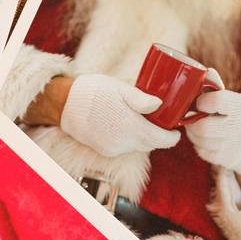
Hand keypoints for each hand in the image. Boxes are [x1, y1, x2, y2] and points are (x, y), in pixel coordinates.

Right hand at [58, 73, 181, 157]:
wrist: (65, 104)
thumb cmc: (94, 91)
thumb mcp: (120, 88)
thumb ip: (141, 98)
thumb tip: (160, 104)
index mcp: (132, 127)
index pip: (163, 140)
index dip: (173, 137)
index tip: (176, 129)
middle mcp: (124, 143)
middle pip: (151, 144)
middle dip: (158, 135)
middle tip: (159, 121)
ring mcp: (113, 149)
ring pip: (138, 146)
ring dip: (143, 137)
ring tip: (141, 122)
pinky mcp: (104, 150)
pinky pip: (124, 148)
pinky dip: (129, 139)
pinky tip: (124, 127)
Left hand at [185, 70, 240, 173]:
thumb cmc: (233, 113)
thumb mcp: (230, 97)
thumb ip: (214, 85)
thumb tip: (204, 71)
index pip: (215, 101)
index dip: (201, 102)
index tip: (199, 102)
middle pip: (202, 127)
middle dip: (192, 122)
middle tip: (191, 117)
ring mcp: (236, 146)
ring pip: (199, 140)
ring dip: (193, 133)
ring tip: (197, 126)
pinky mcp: (228, 159)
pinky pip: (202, 152)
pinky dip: (198, 145)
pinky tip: (205, 138)